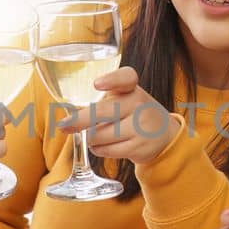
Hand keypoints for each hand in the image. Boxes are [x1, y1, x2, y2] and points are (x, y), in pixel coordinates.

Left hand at [57, 67, 175, 163]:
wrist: (164, 134)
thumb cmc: (133, 112)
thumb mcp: (125, 97)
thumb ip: (102, 99)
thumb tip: (69, 118)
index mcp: (132, 88)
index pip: (126, 77)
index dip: (111, 80)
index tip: (97, 84)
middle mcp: (139, 104)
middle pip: (101, 112)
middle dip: (78, 121)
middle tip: (63, 126)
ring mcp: (141, 127)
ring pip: (99, 135)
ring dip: (90, 138)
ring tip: (95, 135)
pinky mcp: (139, 147)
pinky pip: (106, 150)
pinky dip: (98, 149)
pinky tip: (103, 145)